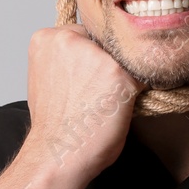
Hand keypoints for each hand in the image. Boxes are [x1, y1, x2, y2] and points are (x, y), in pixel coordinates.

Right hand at [21, 24, 141, 181]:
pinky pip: (140, 75)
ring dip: (123, 76)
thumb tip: (95, 54)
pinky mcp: (118, 72)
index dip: (92, 58)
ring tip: (106, 103)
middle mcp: (69, 37)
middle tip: (99, 94)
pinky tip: (119, 108)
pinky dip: (136, 91)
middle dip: (108, 63)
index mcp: (47, 37)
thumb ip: (68, 58)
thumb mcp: (49, 77)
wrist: (58, 154)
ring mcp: (95, 53)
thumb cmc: (55, 125)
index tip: (90, 79)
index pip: (85, 34)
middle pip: (106, 41)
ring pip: (124, 57)